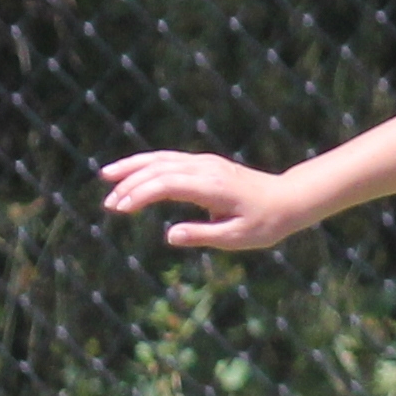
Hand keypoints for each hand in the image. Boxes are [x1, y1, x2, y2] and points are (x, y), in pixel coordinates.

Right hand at [97, 151, 316, 250]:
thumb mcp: (237, 237)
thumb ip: (203, 235)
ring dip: (133, 167)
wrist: (289, 199)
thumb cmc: (265, 222)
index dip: (140, 194)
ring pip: (162, 158)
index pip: (165, 184)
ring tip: (106, 176)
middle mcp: (205, 169)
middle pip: (158, 168)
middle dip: (130, 184)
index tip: (121, 209)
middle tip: (110, 205)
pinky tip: (133, 172)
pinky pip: (171, 158)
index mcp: (211, 186)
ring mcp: (205, 163)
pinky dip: (148, 163)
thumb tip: (170, 236)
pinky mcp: (205, 163)